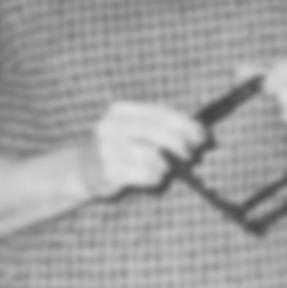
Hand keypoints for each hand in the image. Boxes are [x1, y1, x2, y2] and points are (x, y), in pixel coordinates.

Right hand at [78, 101, 206, 199]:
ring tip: (167, 168)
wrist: (82, 170)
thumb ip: (163, 127)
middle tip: (192, 155)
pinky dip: (157, 178)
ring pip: (155, 156)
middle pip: (160, 133)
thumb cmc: (120, 147)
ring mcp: (107, 149)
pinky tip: (155, 177)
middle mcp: (111, 126)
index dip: (188, 126)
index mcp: (121, 110)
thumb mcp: (136, 129)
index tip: (204, 137)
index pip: (163, 114)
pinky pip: (146, 175)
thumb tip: (201, 133)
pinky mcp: (108, 172)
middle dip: (183, 145)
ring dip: (169, 165)